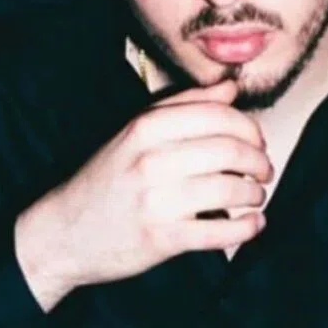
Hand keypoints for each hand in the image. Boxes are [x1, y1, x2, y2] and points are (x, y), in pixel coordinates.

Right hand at [14, 80, 271, 310]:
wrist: (63, 232)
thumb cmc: (106, 178)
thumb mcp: (135, 132)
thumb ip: (185, 106)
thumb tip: (230, 88)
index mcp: (145, 128)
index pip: (218, 115)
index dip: (249, 127)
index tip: (257, 140)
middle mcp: (151, 160)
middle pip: (230, 151)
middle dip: (259, 161)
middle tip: (264, 169)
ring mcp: (157, 201)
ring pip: (230, 190)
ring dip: (255, 194)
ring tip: (256, 196)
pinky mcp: (162, 239)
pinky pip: (220, 233)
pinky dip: (246, 229)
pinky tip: (252, 225)